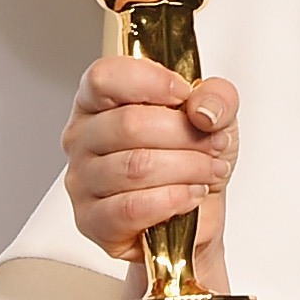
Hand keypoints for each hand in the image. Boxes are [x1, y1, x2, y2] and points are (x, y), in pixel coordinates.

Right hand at [60, 55, 238, 260]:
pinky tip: (190, 195)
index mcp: (100, 102)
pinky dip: (173, 200)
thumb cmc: (192, 160)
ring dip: (187, 169)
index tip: (186, 94)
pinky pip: (132, 207)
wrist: (196, 214)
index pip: (105, 78)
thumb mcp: (216, 117)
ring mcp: (82, 180)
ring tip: (208, 172)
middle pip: (129, 124)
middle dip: (185, 135)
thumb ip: (217, 97)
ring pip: (136, 167)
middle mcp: (83, 138)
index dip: (150, 82)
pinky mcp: (92, 221)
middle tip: (213, 144)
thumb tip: (201, 106)